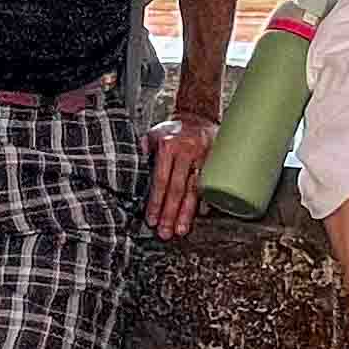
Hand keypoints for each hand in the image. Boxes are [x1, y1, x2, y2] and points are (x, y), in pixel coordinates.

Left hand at [145, 109, 215, 238]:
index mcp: (169, 147)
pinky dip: (205, 201)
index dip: (156, 201)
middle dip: (170, 213)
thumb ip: (143, 151)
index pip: (161, 180)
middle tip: (165, 232)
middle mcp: (187, 153)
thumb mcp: (154, 134)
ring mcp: (204, 157)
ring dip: (187, 213)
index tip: (152, 220)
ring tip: (181, 230)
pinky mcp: (215, 162)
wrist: (198, 116)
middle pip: (178, 189)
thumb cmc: (173, 131)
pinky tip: (201, 215)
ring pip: (195, 190)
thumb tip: (132, 167)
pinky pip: (209, 185)